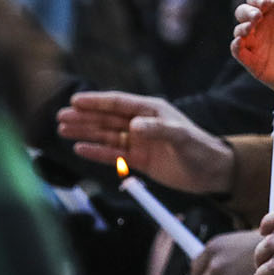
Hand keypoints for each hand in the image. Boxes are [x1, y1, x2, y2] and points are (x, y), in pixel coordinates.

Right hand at [57, 92, 233, 193]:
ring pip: (106, 135)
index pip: (118, 103)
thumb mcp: (182, 137)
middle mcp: (142, 123)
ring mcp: (139, 141)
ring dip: (85, 132)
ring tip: (63, 130)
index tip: (75, 101)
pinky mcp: (140, 159)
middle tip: (60, 117)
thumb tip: (134, 127)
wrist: (213, 172)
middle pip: (107, 118)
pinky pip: (114, 154)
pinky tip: (80, 149)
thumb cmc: (201, 149)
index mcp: (151, 110)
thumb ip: (159, 130)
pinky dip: (97, 152)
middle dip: (84, 117)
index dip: (96, 102)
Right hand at [232, 0, 273, 104]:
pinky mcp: (254, 62)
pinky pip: (238, 51)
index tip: (266, 2)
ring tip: (252, 27)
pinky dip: (235, 45)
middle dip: (247, 11)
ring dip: (241, 26)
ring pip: (239, 30)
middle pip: (243, 11)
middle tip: (258, 15)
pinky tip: (241, 41)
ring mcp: (259, 44)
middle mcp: (264, 26)